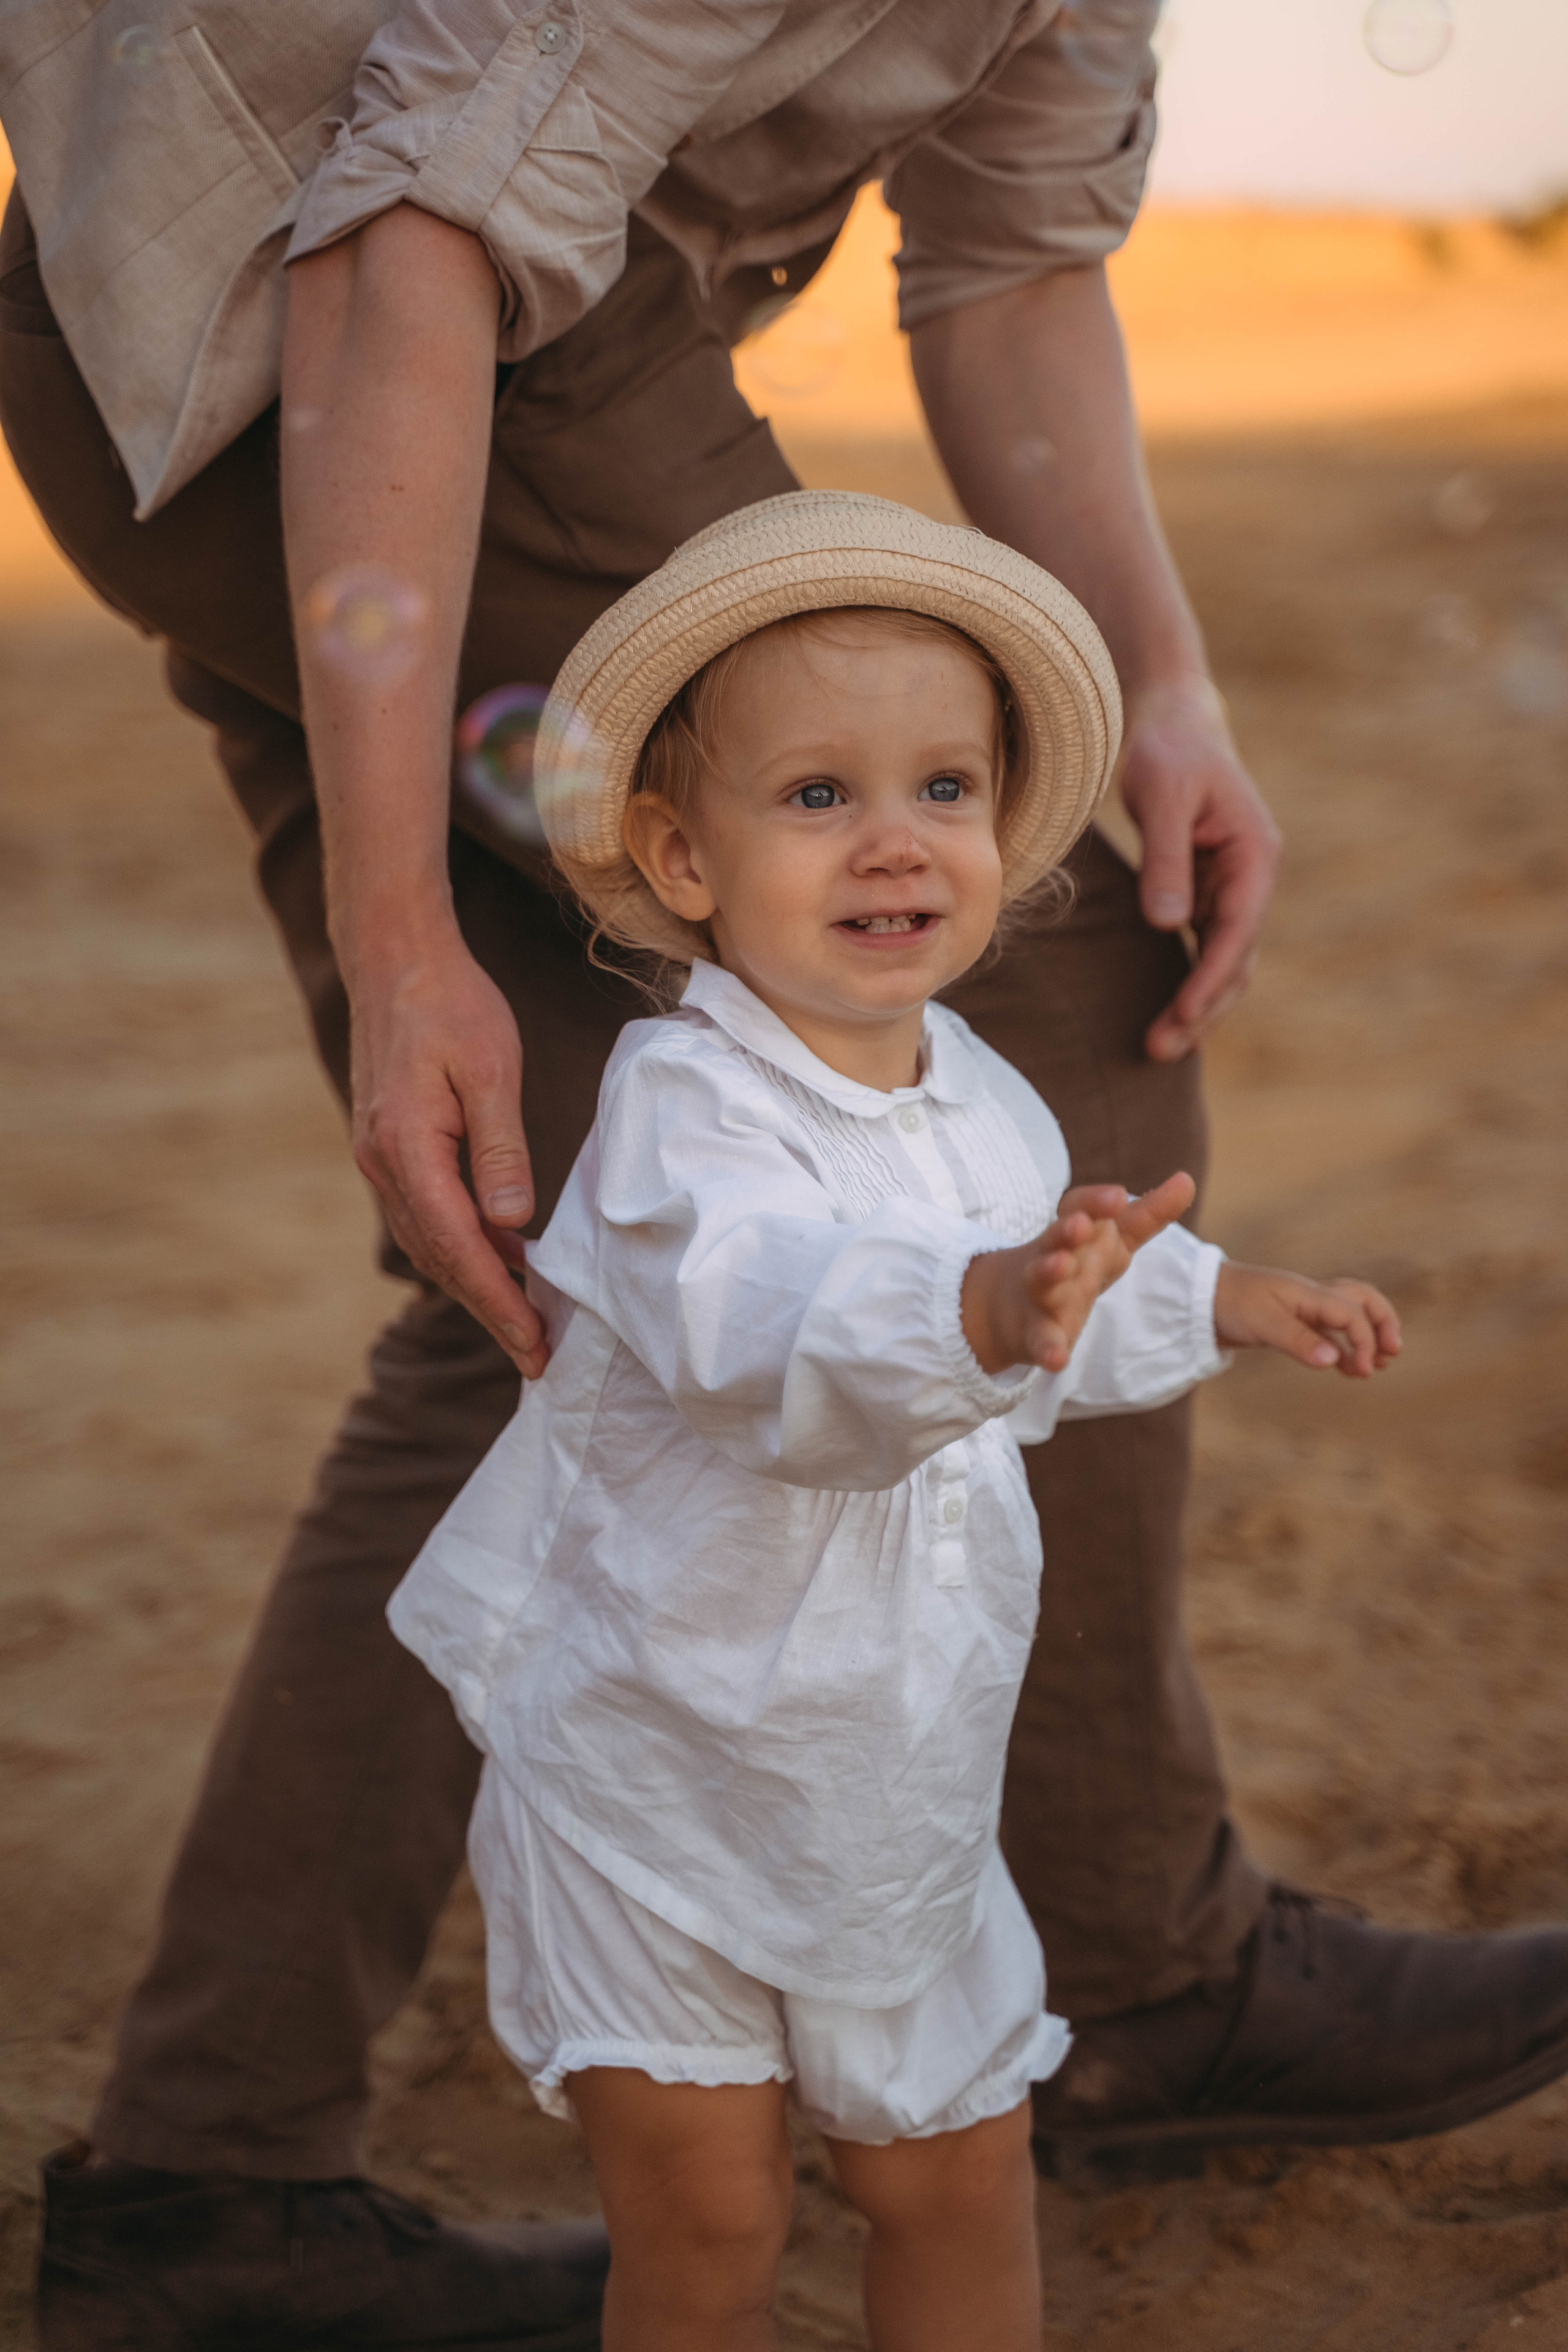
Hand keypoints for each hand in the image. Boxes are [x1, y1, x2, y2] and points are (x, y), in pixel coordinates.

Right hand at [347, 930, 547, 1377]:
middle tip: (537, 1357)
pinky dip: (463, 1246)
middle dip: (489, 1311)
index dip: (497, 1302)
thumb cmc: (451, 1005)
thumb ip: (500, 1148)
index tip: (532, 1344)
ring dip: (475, 1283)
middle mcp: (384, 1164)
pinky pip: (427, 1215)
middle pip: (439, 1259)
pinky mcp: (390, 1148)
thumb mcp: (489, 1069)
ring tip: (526, 1320)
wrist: (394, 958)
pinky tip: (503, 1255)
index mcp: (407, 1149)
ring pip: (430, 1242)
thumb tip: (511, 1223)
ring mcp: (380, 1159)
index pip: (456, 1247)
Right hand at [963, 1173, 1196, 1376]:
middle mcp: (1053, 1256)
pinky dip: (1047, 1349)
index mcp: (1072, 1232)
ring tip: (1061, 1266)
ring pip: (1040, 1280)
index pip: (1078, 1206)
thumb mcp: (1112, 1242)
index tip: (1119, 1197)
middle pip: (1055, 1238)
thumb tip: (1188, 1180)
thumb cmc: (1075, 1264)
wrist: (1010, 1306)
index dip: (1095, 1201)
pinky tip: (1057, 1361)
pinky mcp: (1036, 1333)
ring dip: (1049, 1271)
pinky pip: (1040, 1340)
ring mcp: (1040, 1294)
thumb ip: (1148, 1214)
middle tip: (1079, 1224)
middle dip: (1066, 1230)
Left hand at [1118, 678, 1281, 1064]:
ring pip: (1224, 961)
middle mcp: (1253, 878)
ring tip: (1160, 1045)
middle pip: (1237, 960)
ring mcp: (1234, 888)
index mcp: (1255, 855)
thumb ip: (1166, 860)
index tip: (1181, 1017)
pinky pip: (1206, 947)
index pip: (1237, 932)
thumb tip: (1169, 924)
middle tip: (1160, 1049)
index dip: (1210, 979)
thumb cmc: (1168, 752)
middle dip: (1204, 1009)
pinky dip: (1191, 981)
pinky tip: (1168, 1014)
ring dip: (1198, 1005)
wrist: (1175, 722)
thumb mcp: (1160, 797)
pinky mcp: (1210, 891)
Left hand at [1214, 1263, 1400, 1377]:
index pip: (1353, 1313)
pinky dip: (1343, 1347)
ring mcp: (1302, 1308)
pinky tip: (1346, 1369)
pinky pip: (1328, 1330)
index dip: (1365, 1340)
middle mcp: (1311, 1297)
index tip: (1362, 1369)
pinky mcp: (1291, 1322)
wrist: (1198, 1299)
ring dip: (1367, 1336)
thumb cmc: (1229, 1304)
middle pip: (1363, 1300)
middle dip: (1383, 1323)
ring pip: (1349, 1314)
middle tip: (1391, 1354)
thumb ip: (1299, 1341)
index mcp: (1309, 1293)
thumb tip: (1334, 1362)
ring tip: (1374, 1366)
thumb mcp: (1262, 1323)